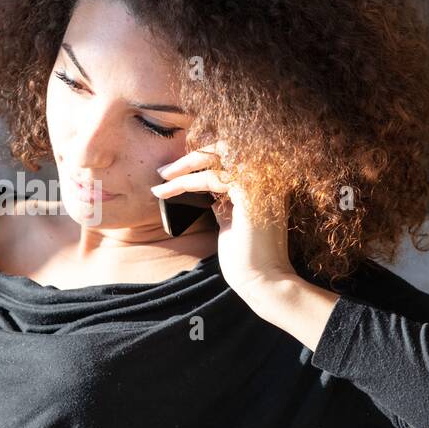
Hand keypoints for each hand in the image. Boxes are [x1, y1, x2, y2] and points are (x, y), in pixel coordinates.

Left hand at [151, 141, 340, 349]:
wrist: (262, 280)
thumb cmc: (247, 256)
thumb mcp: (231, 219)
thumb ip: (224, 200)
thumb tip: (207, 187)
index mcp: (265, 181)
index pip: (232, 154)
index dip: (204, 157)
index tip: (177, 170)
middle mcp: (268, 175)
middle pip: (226, 146)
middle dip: (192, 155)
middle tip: (166, 170)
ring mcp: (262, 181)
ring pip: (215, 159)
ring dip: (183, 168)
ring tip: (160, 181)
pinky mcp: (250, 193)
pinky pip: (211, 178)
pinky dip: (185, 183)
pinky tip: (167, 192)